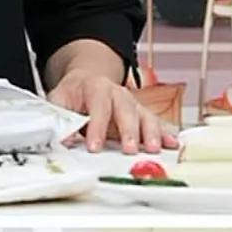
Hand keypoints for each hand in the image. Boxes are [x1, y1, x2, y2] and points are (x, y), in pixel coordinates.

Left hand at [47, 69, 179, 154]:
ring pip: (145, 116)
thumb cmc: (73, 95)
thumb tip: (63, 140)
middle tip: (129, 150)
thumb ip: (59, 119)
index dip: (97, 127)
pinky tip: (172, 144)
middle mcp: (118, 94)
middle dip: (128, 131)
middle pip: (126, 110)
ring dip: (151, 133)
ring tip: (153, 149)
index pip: (98, 106)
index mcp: (96, 87)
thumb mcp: (59, 101)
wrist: (86, 82)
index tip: (94, 147)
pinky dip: (165, 134)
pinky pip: (157, 123)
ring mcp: (133, 104)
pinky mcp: (142, 115)